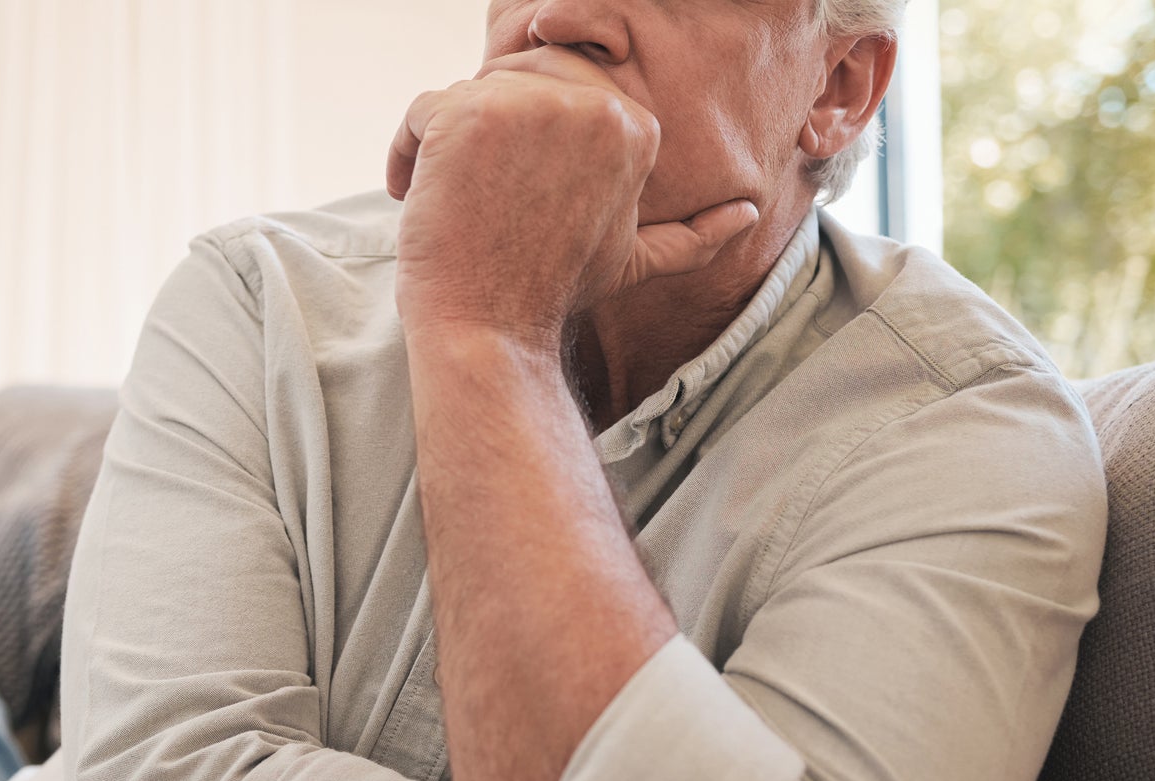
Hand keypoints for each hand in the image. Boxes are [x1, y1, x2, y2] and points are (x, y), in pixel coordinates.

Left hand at [386, 46, 758, 346]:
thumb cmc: (552, 295)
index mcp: (636, 125)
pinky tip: (416, 194)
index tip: (507, 188)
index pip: (564, 83)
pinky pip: (422, 108)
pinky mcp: (468, 116)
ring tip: (444, 197)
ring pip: (466, 91)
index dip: (525, 131)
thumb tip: (747, 214)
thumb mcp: (633, 259)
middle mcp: (592, 104)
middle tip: (471, 187)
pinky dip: (407, 151)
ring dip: (443, 142)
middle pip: (516, 74)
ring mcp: (529, 107)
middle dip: (487, 125)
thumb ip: (693, 234)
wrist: (492, 331)